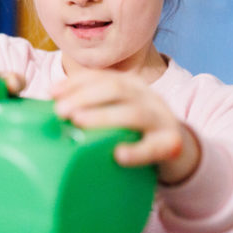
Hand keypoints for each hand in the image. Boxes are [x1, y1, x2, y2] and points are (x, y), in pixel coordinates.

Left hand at [51, 71, 200, 183]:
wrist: (180, 152)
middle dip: (85, 96)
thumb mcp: (115, 113)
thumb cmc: (135, 132)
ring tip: (79, 122)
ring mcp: (162, 119)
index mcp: (131, 86)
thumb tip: (53, 105)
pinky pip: (155, 147)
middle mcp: (147, 97)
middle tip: (60, 111)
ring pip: (134, 113)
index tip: (51, 93)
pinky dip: (136, 151)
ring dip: (104, 116)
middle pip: (116, 88)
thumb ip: (90, 108)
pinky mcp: (172, 144)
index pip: (101, 77)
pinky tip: (118, 155)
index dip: (75, 83)